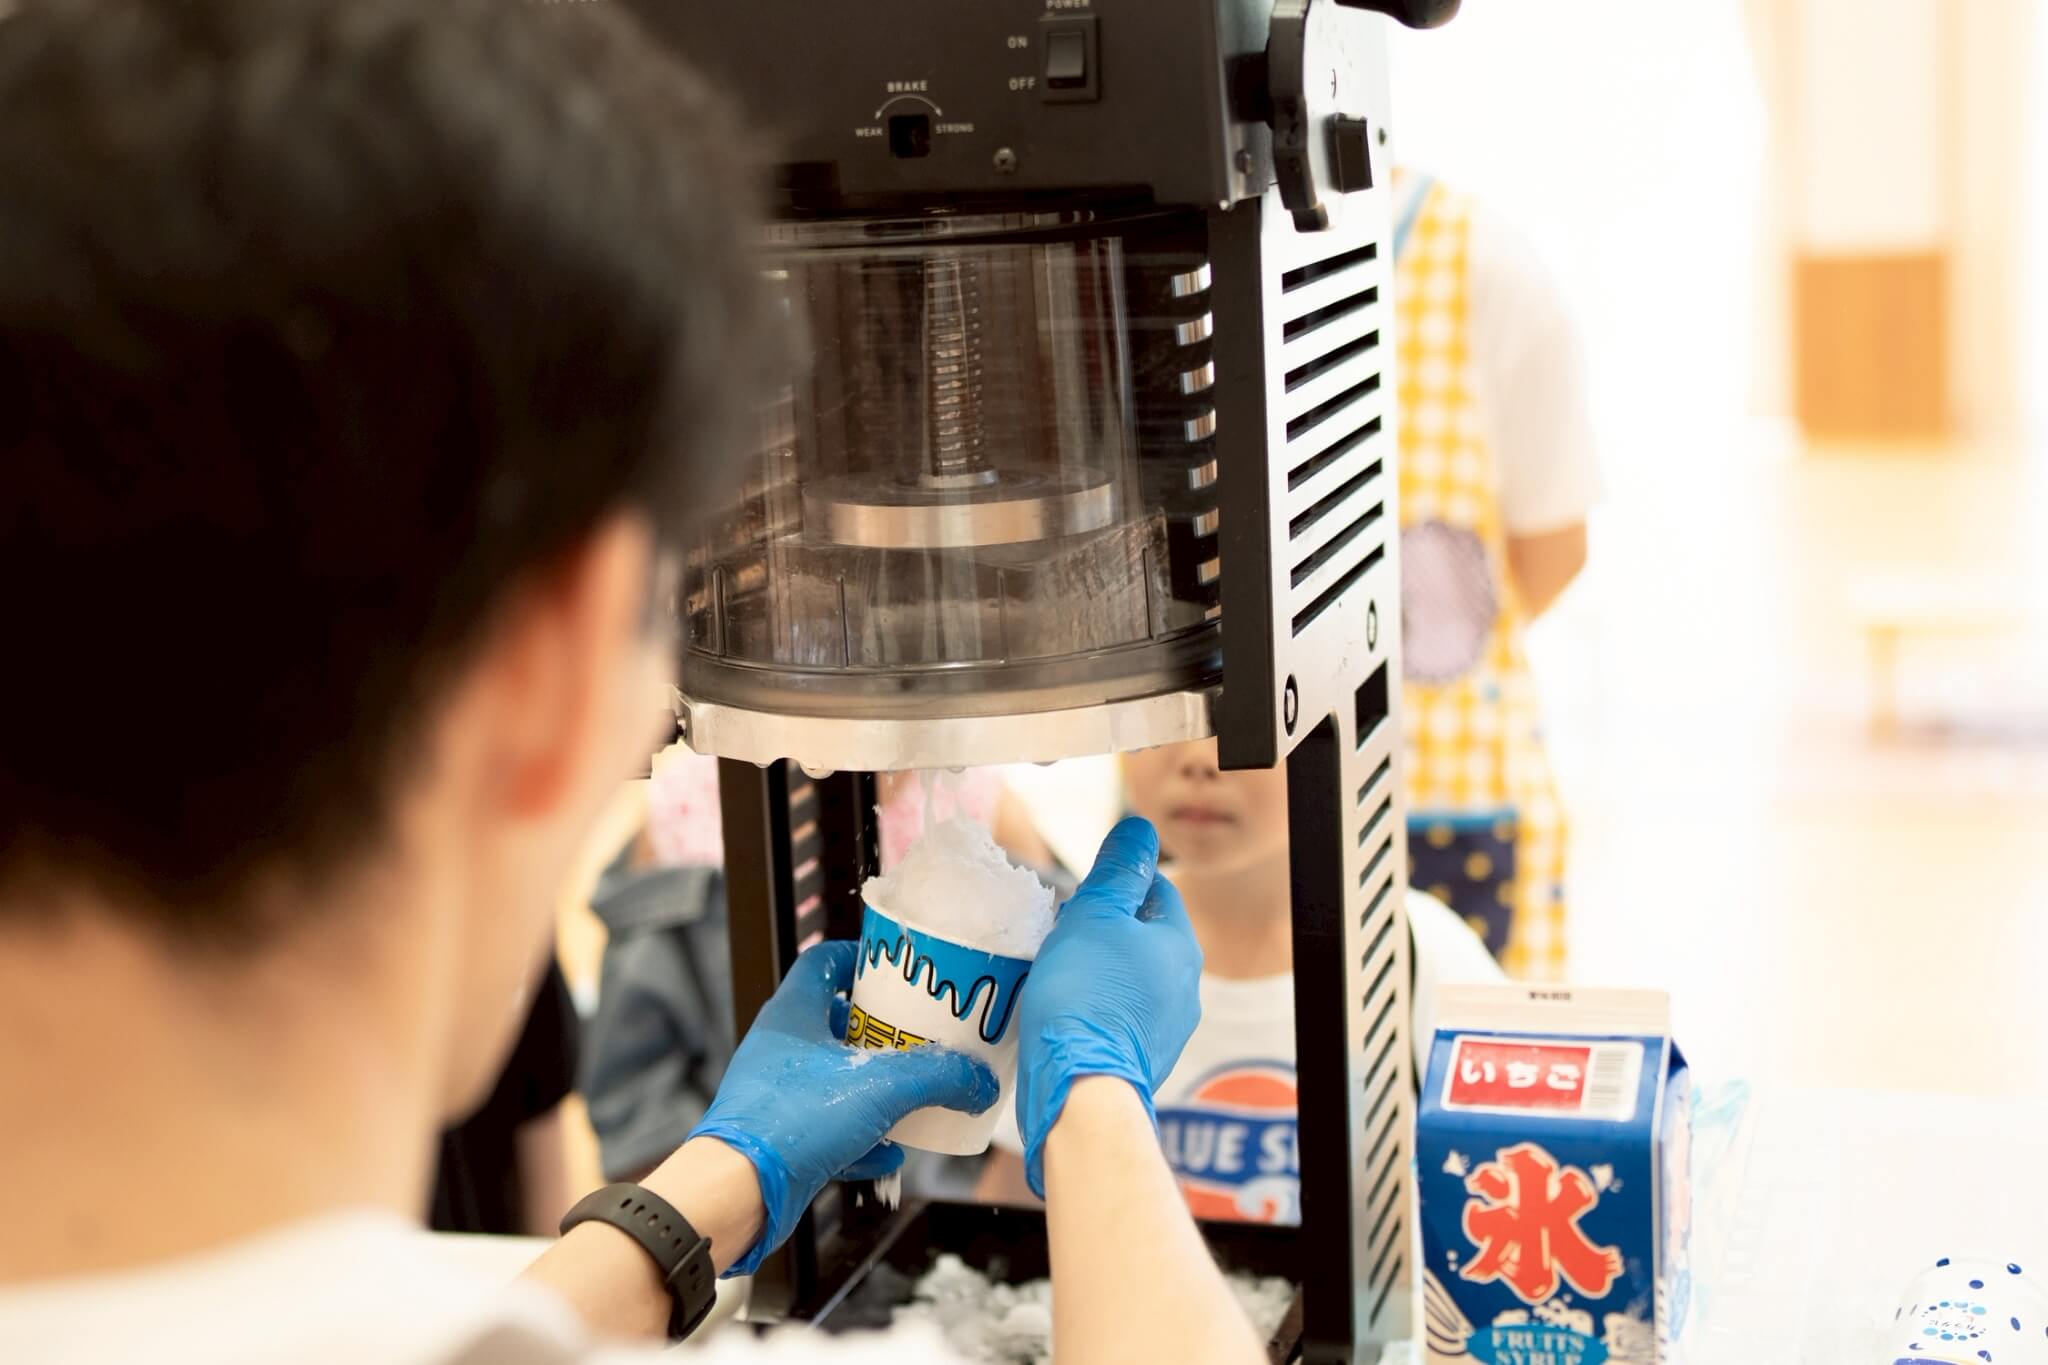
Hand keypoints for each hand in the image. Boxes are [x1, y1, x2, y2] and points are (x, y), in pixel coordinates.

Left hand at [688, 940, 998, 1275]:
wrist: (739, 1192)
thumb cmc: (790, 1121)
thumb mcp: (881, 1087)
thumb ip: (937, 1078)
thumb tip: (979, 1080)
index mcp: (793, 1014)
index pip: (824, 962)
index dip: (861, 958)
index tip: (898, 968)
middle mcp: (781, 1049)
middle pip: (837, 1022)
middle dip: (882, 1032)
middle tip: (921, 1036)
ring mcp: (778, 1094)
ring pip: (835, 1079)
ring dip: (874, 1088)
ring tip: (913, 1094)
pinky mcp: (782, 1137)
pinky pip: (829, 1129)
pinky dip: (861, 1138)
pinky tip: (889, 1152)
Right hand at [1013, 817, 1201, 1195]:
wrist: (1081, 1092)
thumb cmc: (1086, 998)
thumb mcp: (1095, 916)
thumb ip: (1117, 871)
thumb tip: (1140, 829)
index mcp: (1179, 947)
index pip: (1156, 889)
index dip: (1117, 882)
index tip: (1078, 894)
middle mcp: (1183, 989)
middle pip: (1141, 936)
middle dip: (1102, 928)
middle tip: (1061, 931)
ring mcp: (1164, 1029)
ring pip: (1127, 979)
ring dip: (1095, 969)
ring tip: (1054, 971)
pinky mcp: (1139, 1059)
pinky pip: (1115, 1016)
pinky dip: (1092, 1007)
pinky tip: (1060, 1011)